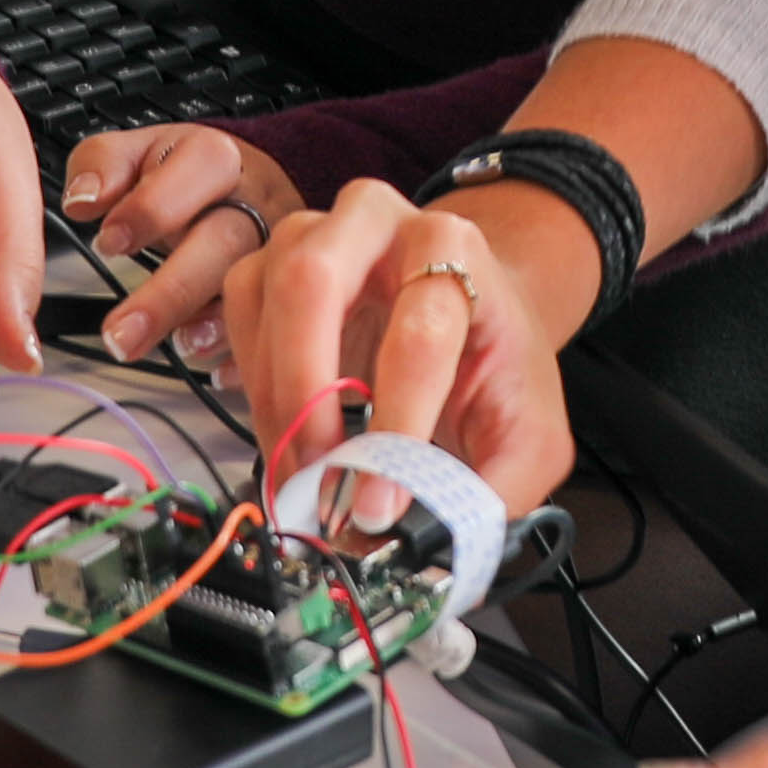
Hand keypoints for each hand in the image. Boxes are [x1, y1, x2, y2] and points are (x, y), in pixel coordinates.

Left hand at [61, 124, 303, 370]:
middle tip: (119, 335)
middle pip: (224, 242)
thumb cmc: (187, 177)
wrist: (254, 184)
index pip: (196, 172)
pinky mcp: (286, 288)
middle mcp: (253, 203)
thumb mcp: (140, 151)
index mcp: (215, 160)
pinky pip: (277, 324)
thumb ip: (103, 163)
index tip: (107, 242)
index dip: (151, 207)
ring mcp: (275, 248)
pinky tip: (218, 371)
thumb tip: (84, 200)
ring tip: (179, 349)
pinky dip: (249, 352)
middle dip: (171, 292)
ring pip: (259, 287)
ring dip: (218, 325)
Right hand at [218, 177, 593, 513]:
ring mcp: (314, 234)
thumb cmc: (494, 360)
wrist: (474, 307)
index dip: (396, 429)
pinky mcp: (270, 263)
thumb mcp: (527, 432)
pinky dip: (255, 387)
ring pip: (264, 300)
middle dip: (306, 396)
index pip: (418, 337)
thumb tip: (431, 546)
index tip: (378, 505)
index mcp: (455, 250)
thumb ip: (490, 491)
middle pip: (312, 283)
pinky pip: (239, 316)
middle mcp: (378, 222)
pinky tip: (289, 430)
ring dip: (275, 404)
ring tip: (305, 473)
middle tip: (318, 478)